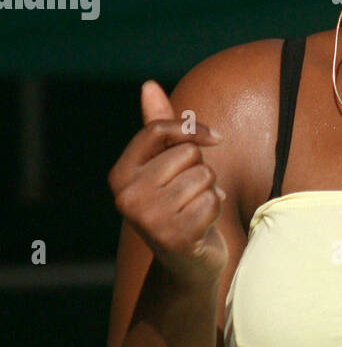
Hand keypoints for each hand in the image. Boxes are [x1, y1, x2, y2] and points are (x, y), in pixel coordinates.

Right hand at [107, 81, 228, 286]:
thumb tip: (148, 85)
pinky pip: (213, 200)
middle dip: (202, 170)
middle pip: (188, 154)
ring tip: (196, 209)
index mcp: (120, 175)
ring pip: (204, 176)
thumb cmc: (180, 204)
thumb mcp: (168, 166)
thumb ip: (159, 128)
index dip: (192, 129)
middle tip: (192, 195)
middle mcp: (127, 196)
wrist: (188, 261)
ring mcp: (148, 219)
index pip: (158, 130)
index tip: (216, 138)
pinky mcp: (174, 237)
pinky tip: (203, 225)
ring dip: (211, 191)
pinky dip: (217, 210)